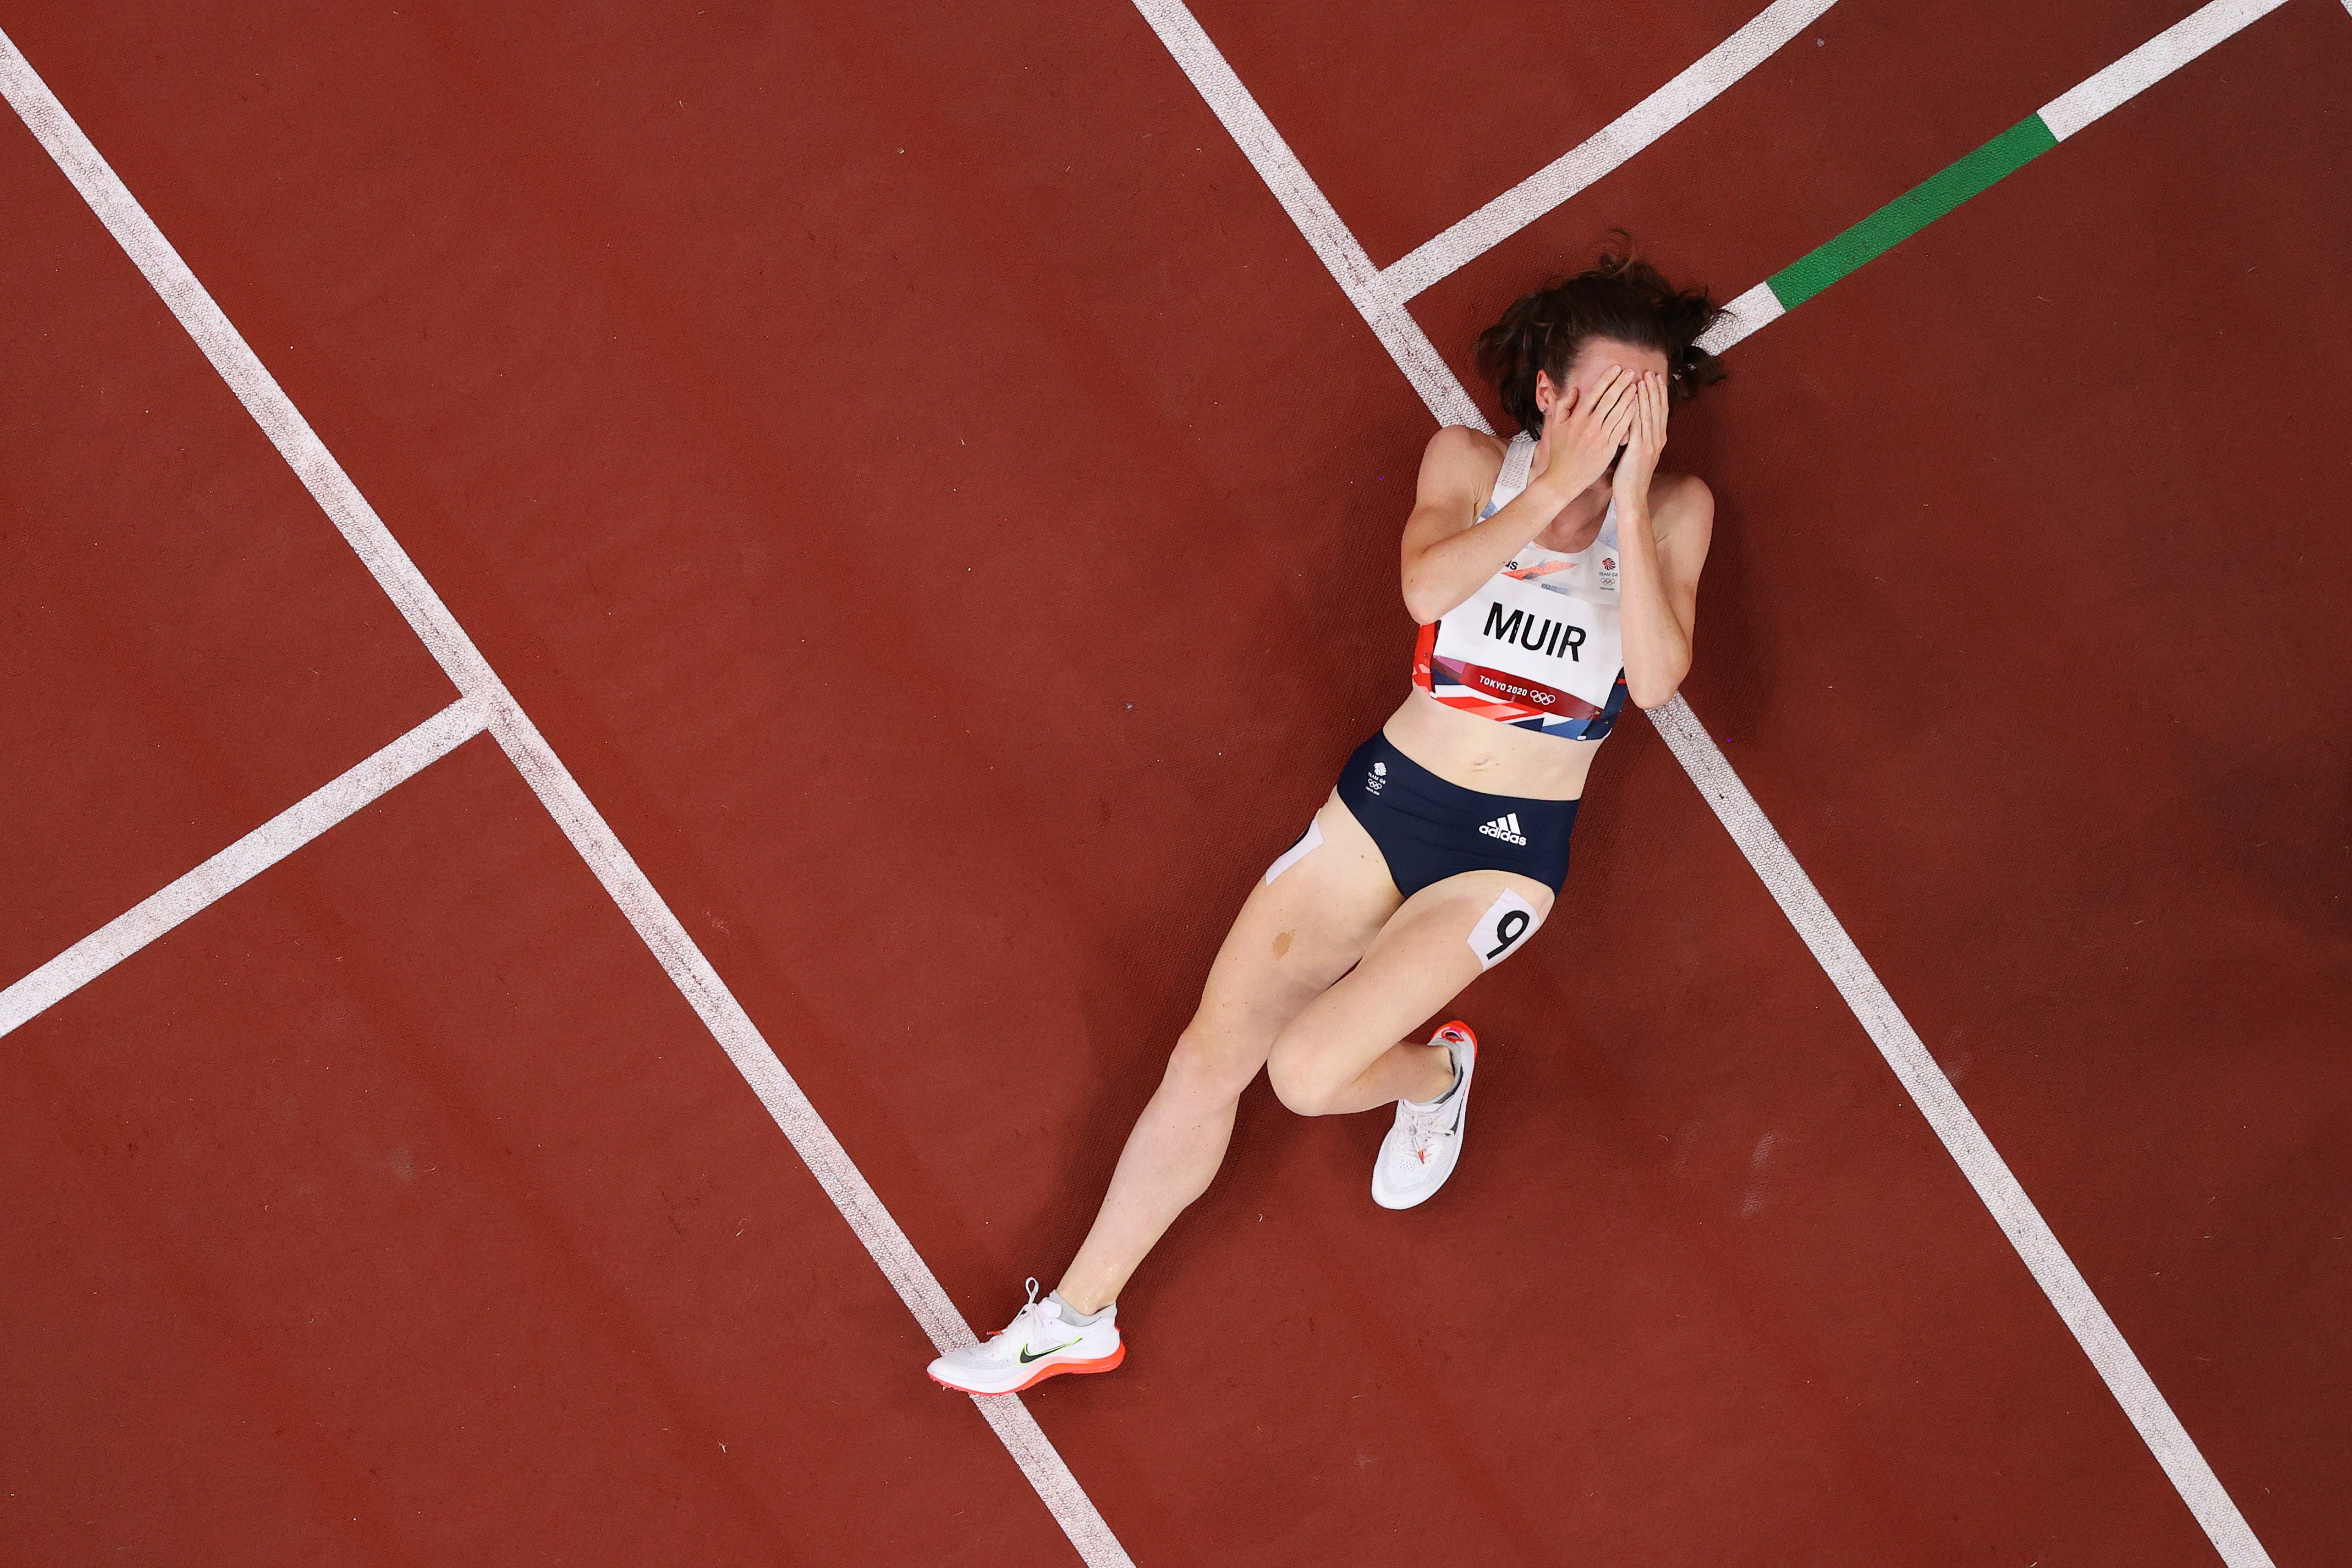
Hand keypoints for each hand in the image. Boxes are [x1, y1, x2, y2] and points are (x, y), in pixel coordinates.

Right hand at [1530, 364, 1639, 503]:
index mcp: (1576, 418)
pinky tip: (1636, 406)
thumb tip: (1574, 389)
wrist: (1564, 478)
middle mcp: (1589, 425)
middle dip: (1620, 383)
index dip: (1606, 379)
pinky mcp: (1608, 448)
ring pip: (1617, 412)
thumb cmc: (1560, 453)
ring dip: (1628, 397)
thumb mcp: (1556, 427)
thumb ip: (1563, 406)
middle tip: (1631, 371)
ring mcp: (1600, 437)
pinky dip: (1630, 415)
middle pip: (1608, 399)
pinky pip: (1622, 428)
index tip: (1615, 368)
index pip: (1594, 393)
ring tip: (1636, 385)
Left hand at [1610, 371, 1667, 514]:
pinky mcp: (1640, 449)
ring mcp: (1650, 444)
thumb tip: (1633, 426)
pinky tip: (1633, 397)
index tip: (1654, 378)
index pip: (1660, 411)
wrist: (1632, 497)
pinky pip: (1638, 424)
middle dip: (1655, 389)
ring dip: (1647, 394)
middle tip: (1651, 371)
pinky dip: (1637, 408)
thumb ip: (1637, 439)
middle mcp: (1657, 440)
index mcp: (1657, 440)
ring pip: (1650, 413)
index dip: (1658, 394)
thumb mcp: (1637, 454)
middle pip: (1658, 408)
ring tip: (1644, 378)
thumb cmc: (1630, 477)